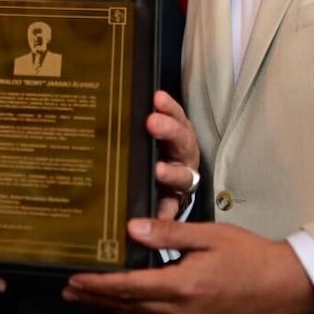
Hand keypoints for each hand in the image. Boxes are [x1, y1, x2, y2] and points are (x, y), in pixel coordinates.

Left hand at [62, 217, 313, 313]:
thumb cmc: (251, 255)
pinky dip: (134, 313)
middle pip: (129, 307)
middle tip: (66, 291)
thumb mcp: (210, 236)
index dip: (98, 284)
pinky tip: (125, 305)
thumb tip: (131, 228)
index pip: (128, 288)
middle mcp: (181, 311)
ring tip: (86, 298)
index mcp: (181, 286)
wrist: (291, 289)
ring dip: (112, 308)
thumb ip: (169, 232)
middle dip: (96, 299)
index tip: (72, 279)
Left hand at [147, 90, 200, 219]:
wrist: (173, 180)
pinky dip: (166, 211)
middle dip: (168, 130)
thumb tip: (130, 101)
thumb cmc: (161, 148)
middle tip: (152, 122)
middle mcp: (184, 155)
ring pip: (182, 174)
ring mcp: (182, 179)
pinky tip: (159, 215)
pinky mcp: (175, 200)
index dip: (169, 107)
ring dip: (171, 172)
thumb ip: (146, 120)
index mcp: (179, 134)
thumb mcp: (156, 133)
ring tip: (159, 171)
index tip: (157, 97)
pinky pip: (172, 207)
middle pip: (181, 140)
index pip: (176, 116)